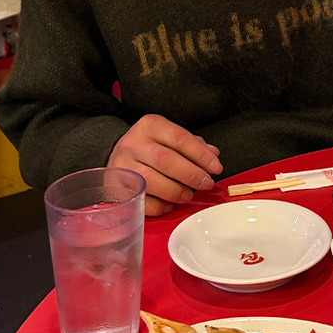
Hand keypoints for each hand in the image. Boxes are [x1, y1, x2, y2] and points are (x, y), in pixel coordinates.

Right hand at [107, 114, 222, 215]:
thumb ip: (192, 144)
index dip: (201, 155)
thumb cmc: (150, 145)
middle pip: (166, 160)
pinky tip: (170, 204)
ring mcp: (122, 165)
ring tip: (189, 195)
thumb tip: (213, 155)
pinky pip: (140, 200)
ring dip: (176, 191)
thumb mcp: (169, 136)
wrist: (116, 152)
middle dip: (191, 175)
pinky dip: (159, 206)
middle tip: (206, 184)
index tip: (216, 167)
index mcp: (150, 126)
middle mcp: (133, 143)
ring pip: (151, 180)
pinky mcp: (116, 187)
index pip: (180, 138)